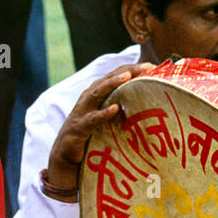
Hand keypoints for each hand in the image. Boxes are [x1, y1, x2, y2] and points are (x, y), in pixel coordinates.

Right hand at [46, 63, 153, 190]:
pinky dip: (104, 113)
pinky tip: (115, 109)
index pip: (114, 75)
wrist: (65, 152)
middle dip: (127, 71)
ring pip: (98, 92)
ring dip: (112, 83)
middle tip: (145, 66)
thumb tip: (145, 101)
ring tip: (127, 77)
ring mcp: (82, 111)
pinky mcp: (79, 127)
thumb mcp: (105, 115)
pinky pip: (92, 119)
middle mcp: (88, 98)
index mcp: (95, 93)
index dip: (131, 68)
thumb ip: (118, 105)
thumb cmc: (89, 132)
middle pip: (107, 79)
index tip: (151, 65)